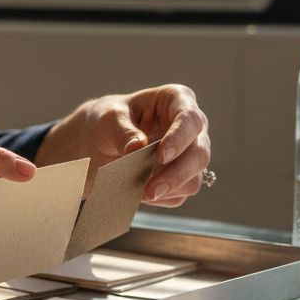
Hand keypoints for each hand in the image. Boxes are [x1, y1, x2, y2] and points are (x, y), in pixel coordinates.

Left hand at [35, 85, 210, 206]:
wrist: (100, 142)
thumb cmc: (109, 120)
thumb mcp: (108, 119)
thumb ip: (123, 131)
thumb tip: (136, 148)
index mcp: (176, 101)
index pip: (190, 119)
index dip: (179, 138)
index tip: (161, 156)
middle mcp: (190, 129)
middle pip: (199, 154)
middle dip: (176, 174)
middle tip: (151, 189)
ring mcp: (189, 155)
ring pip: (194, 179)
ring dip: (169, 190)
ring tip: (140, 193)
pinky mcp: (181, 179)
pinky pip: (179, 195)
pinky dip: (161, 198)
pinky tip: (141, 195)